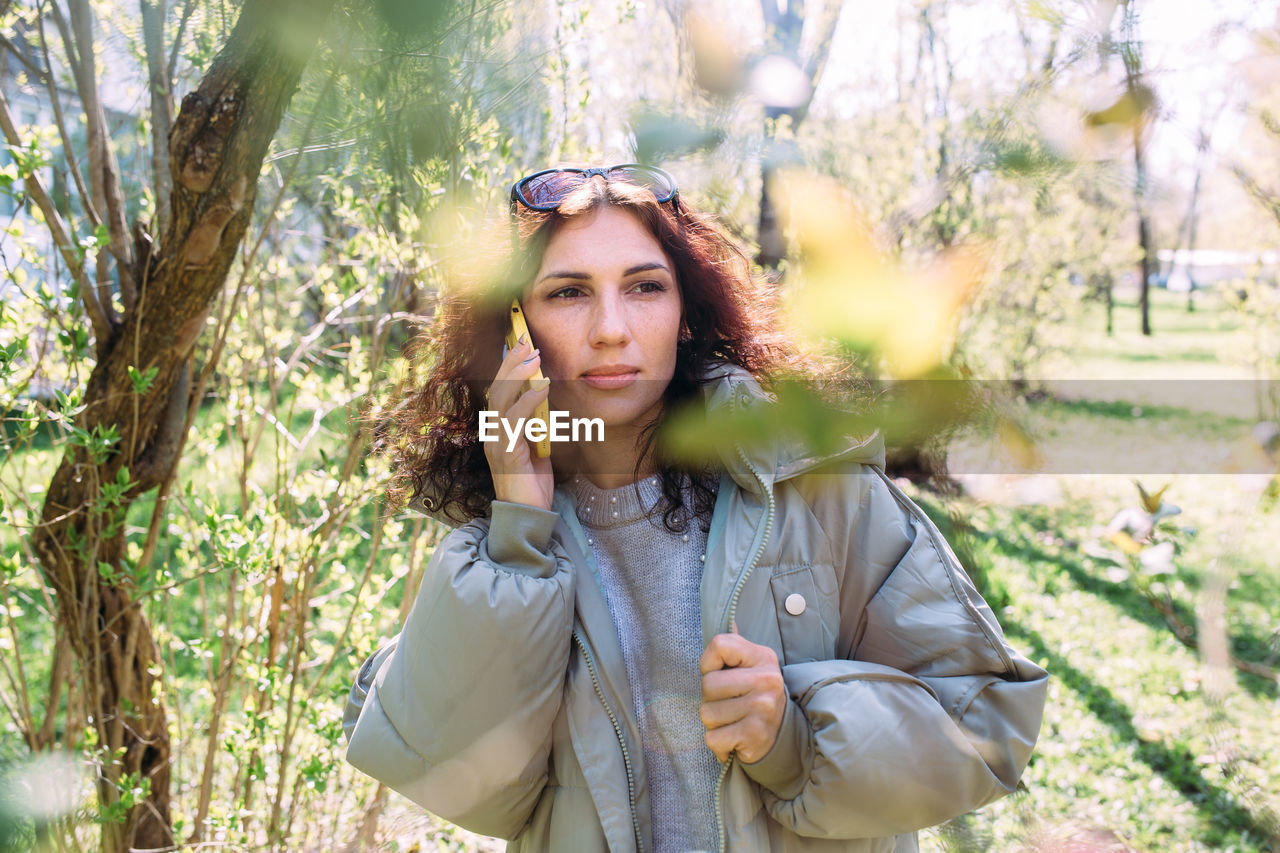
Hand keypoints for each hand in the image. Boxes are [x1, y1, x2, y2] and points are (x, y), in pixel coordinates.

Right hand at [484, 335, 553, 510]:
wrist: (528, 515)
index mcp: (498, 429)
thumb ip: (538, 423)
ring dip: (518, 376)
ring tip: (535, 359)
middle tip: (526, 341)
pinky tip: (542, 389)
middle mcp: (493, 433)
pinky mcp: (507, 456)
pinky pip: (515, 423)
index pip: (499, 389)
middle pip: (496, 389)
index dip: (507, 365)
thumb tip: (545, 396)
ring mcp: (497, 444)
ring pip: (501, 401)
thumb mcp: (538, 445)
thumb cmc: (533, 482)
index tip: (520, 342)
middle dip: (511, 362)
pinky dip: (528, 403)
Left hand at [699, 631, 786, 763]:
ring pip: (707, 713)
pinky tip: (734, 740)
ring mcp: (763, 707)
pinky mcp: (755, 734)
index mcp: (763, 657)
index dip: (708, 663)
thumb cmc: (756, 698)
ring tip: (734, 722)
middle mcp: (767, 680)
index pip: (718, 644)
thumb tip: (730, 621)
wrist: (784, 738)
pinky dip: (718, 744)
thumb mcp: (751, 667)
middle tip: (729, 705)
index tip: (720, 674)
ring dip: (714, 723)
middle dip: (710, 699)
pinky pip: (713, 738)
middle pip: (708, 684)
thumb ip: (734, 648)